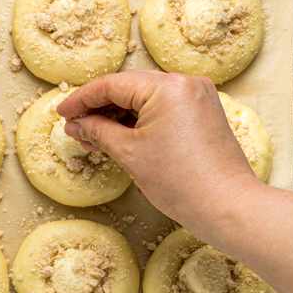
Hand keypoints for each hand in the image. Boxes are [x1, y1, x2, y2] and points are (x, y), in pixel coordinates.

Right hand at [57, 70, 258, 240]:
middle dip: (99, 108)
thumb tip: (75, 124)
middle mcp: (185, 83)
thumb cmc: (181, 182)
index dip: (81, 100)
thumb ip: (97, 131)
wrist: (230, 209)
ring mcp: (198, 97)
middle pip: (128, 88)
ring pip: (145, 98)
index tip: (62, 113)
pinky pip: (163, 107)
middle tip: (76, 128)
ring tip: (95, 138)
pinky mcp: (204, 113)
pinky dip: (140, 120)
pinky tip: (121, 137)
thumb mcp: (129, 153)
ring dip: (118, 115)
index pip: (111, 85)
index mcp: (167, 86)